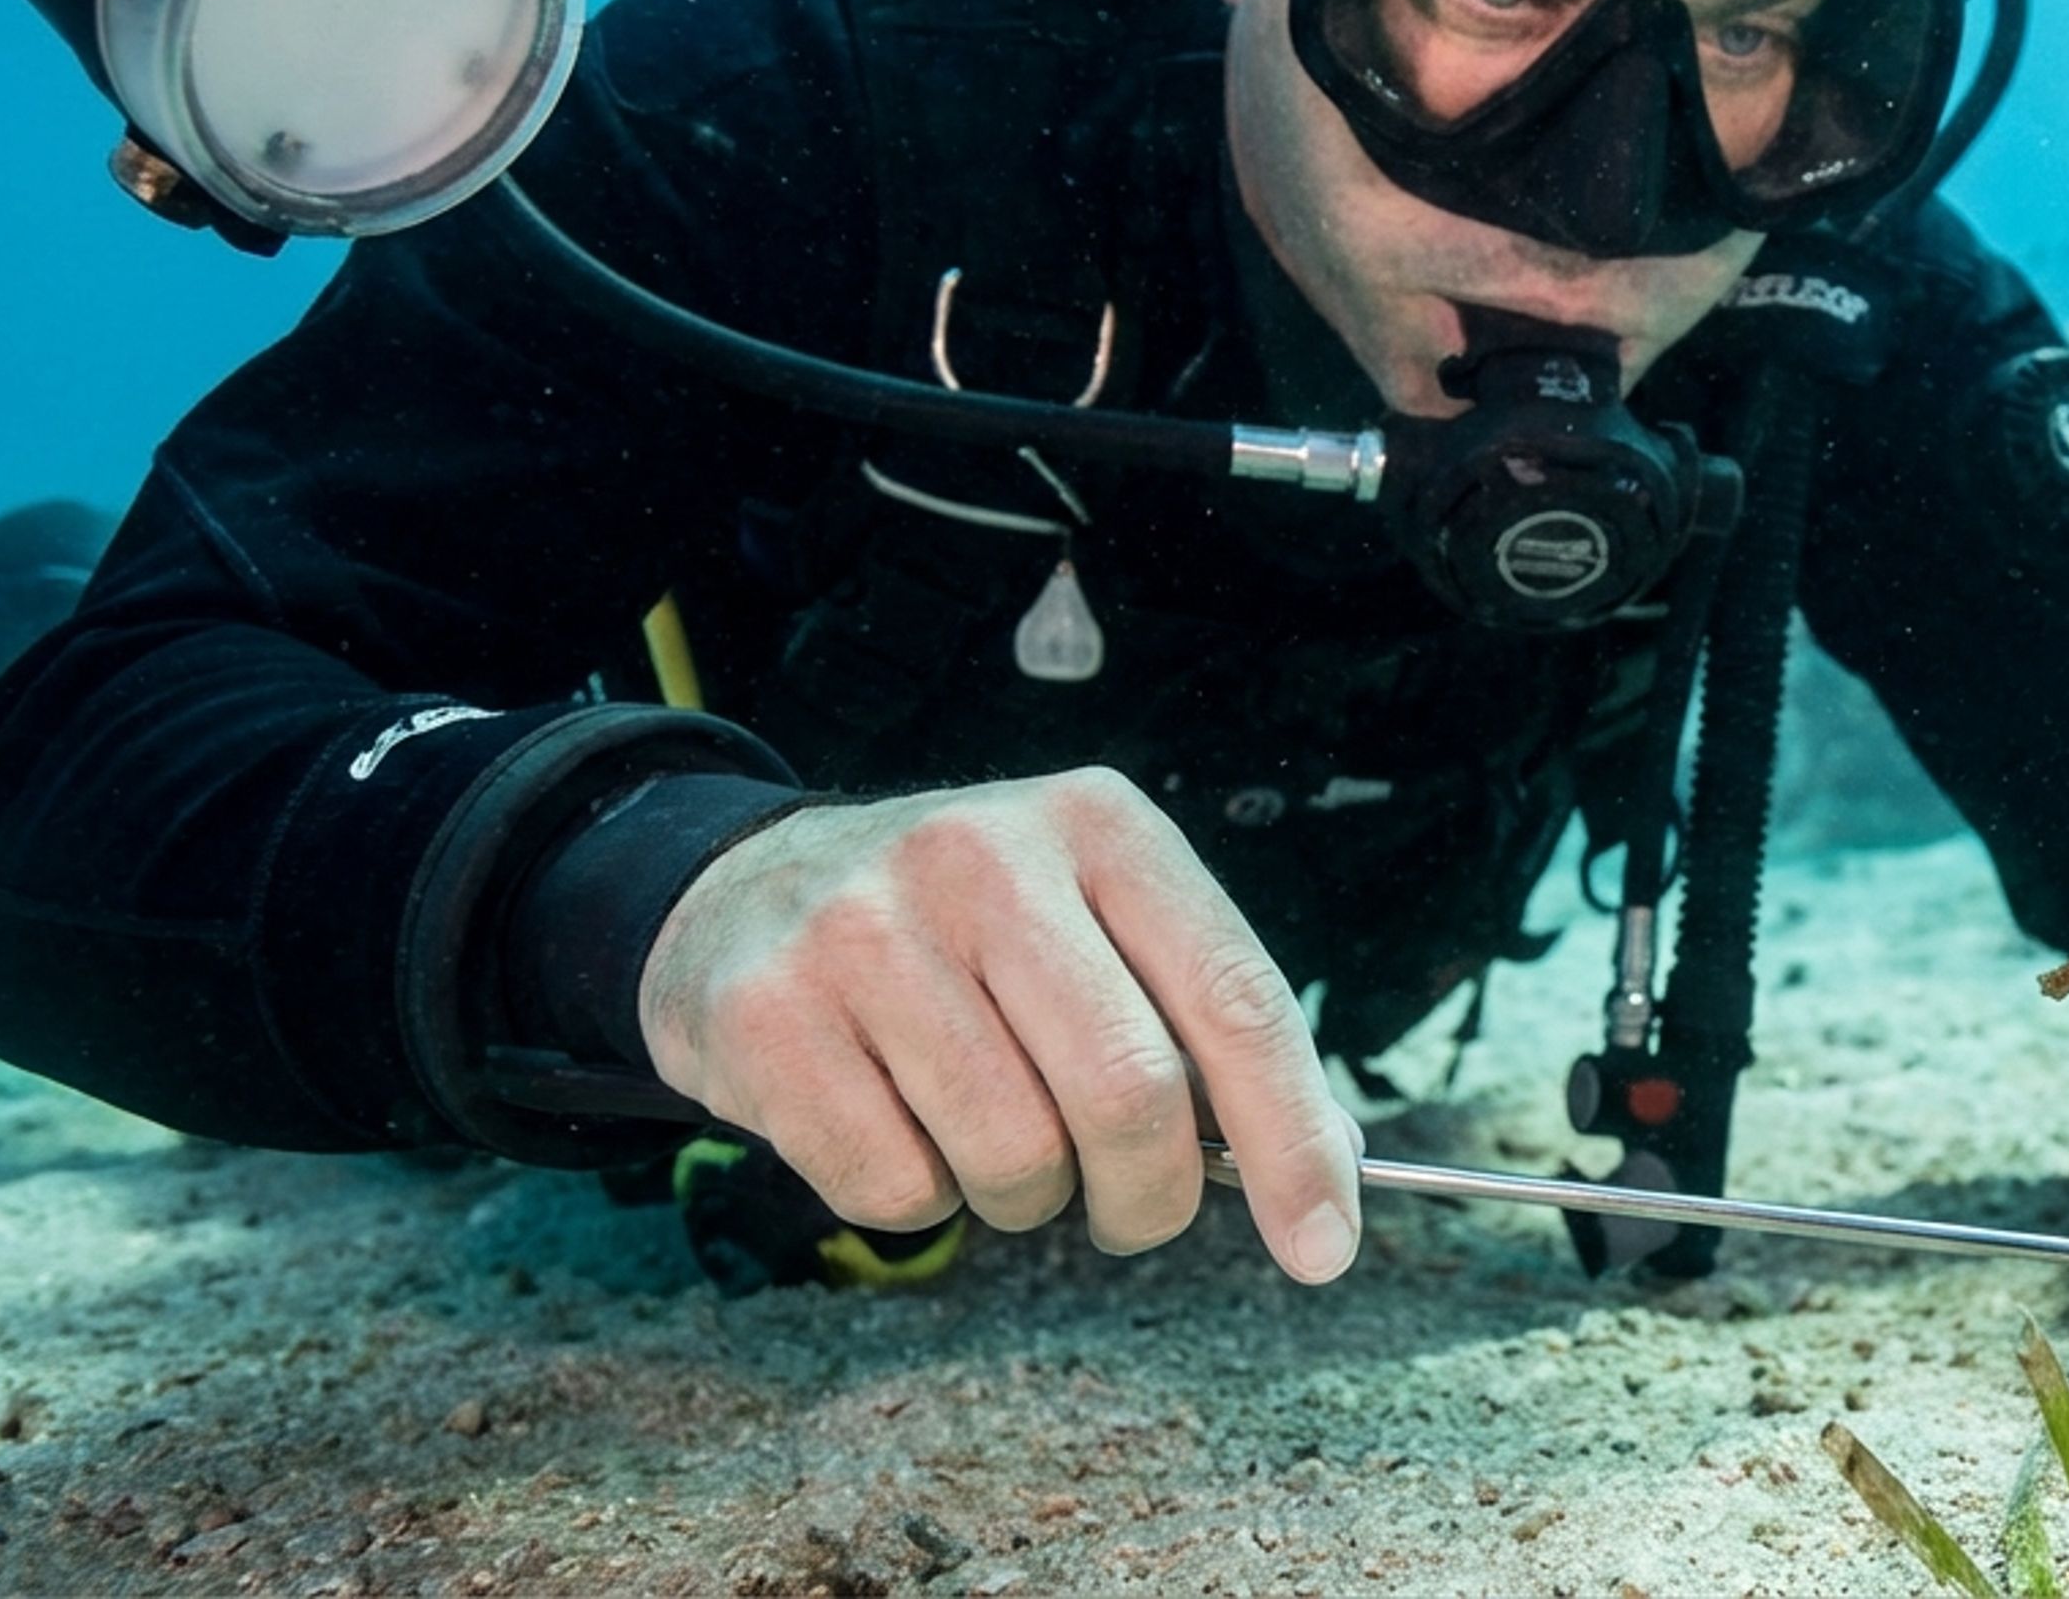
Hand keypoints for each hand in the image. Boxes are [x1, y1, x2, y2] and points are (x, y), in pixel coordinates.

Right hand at [635, 766, 1364, 1282]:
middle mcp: (985, 857)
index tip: (1325, 1244)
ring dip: (1026, 1198)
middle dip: (1151, 1197)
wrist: (743, 891)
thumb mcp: (1098, 921)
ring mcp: (866, 929)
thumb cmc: (966, 931)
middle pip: (1130, 1093)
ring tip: (993, 1138)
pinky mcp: (769, 1014)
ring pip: (1014, 1158)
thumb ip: (1205, 1024)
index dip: (1294, 1139)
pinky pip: (896, 1191)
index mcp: (1100, 824)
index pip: (1235, 999)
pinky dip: (920, 1199)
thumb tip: (1325, 1167)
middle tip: (1131, 1211)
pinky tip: (895, 1122)